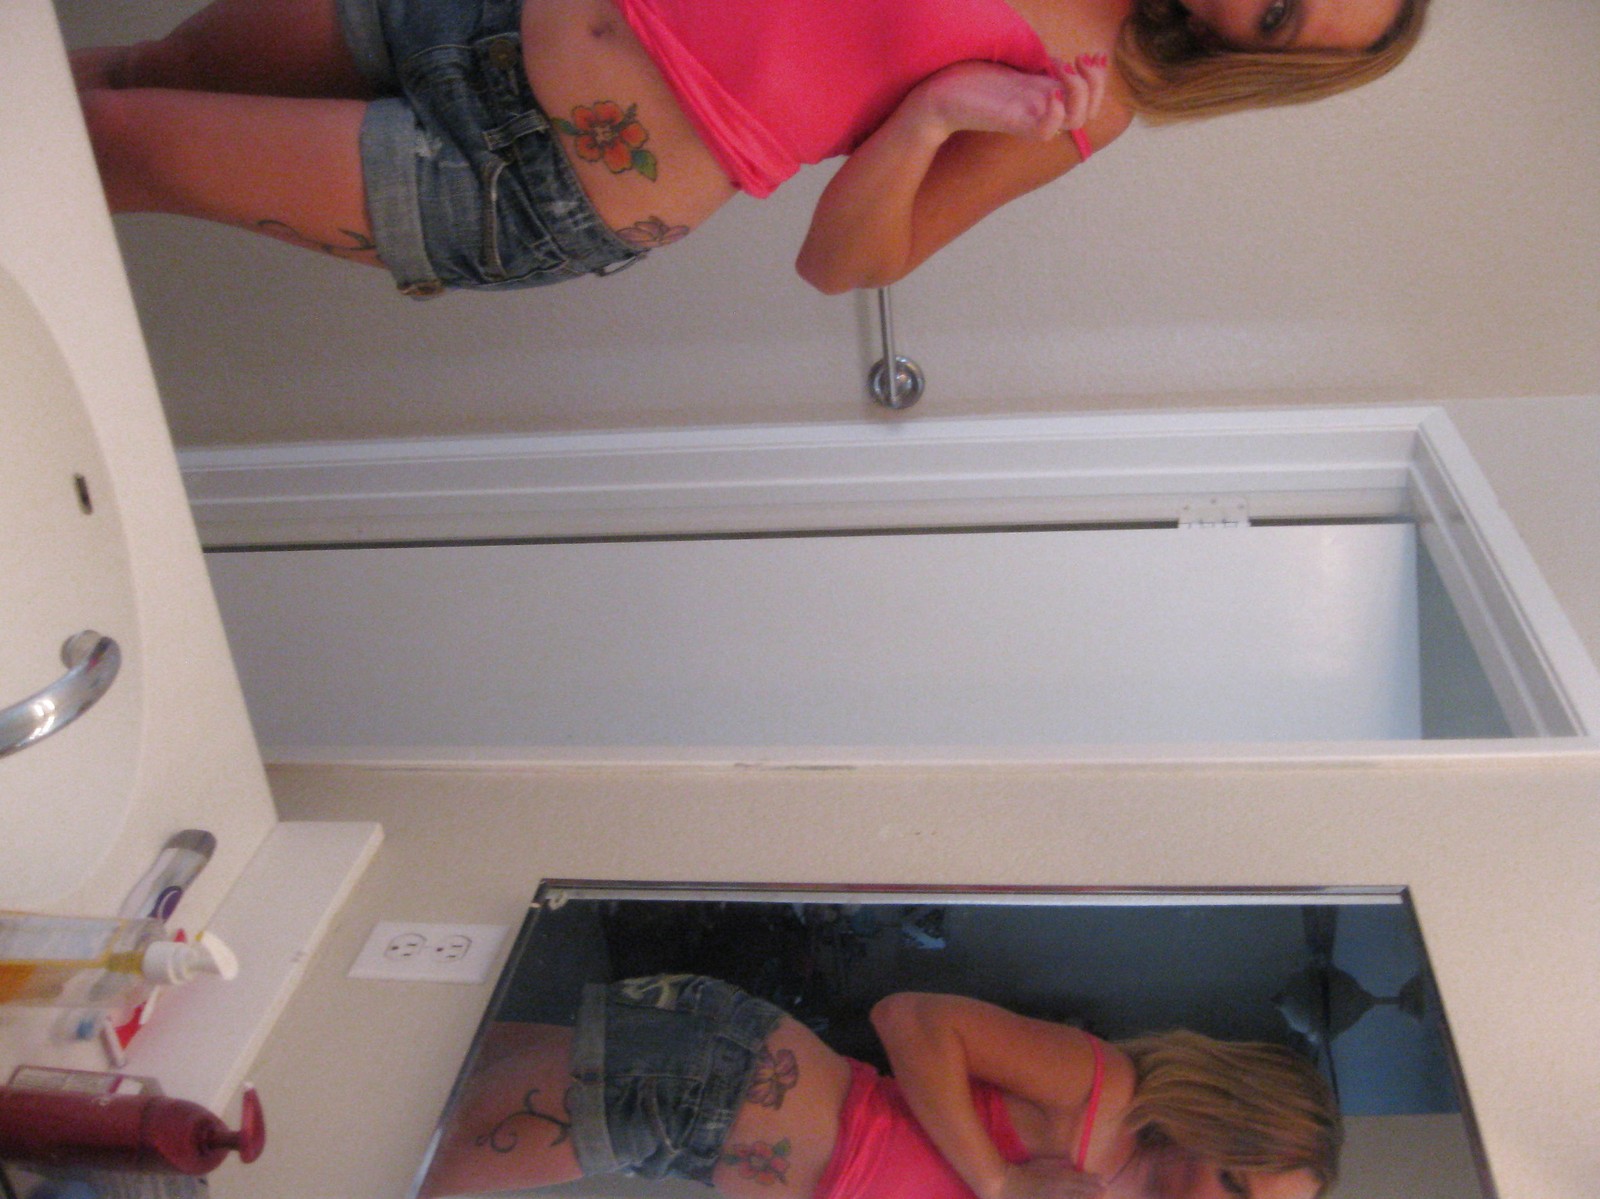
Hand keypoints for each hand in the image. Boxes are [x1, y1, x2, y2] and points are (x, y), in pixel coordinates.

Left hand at [909, 53, 1109, 142]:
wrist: (935, 95)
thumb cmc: (969, 79)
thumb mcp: (1012, 64)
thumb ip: (1036, 62)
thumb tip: (1055, 54)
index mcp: (1043, 96)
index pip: (1089, 101)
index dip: (1098, 79)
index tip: (1085, 55)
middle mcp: (1039, 109)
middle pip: (1088, 112)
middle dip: (1095, 83)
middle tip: (1078, 60)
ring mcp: (1026, 117)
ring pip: (1075, 121)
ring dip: (1080, 92)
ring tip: (1064, 69)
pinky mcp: (1010, 122)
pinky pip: (1045, 131)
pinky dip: (1055, 112)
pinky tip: (1048, 92)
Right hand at [995, 1158, 1106, 1198]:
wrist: (1006, 1185)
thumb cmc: (1023, 1173)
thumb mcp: (1041, 1164)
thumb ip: (1057, 1164)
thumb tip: (1071, 1165)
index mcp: (1058, 1178)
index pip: (1081, 1180)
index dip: (1094, 1181)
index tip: (1104, 1182)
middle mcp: (1060, 1191)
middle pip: (1082, 1193)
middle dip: (1095, 1192)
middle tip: (1105, 1192)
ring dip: (1087, 1198)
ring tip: (1099, 1197)